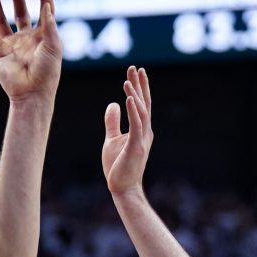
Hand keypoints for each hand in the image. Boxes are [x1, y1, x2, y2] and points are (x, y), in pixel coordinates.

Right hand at [0, 0, 60, 104]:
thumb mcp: (53, 45)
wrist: (32, 93)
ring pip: (2, 22)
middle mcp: (27, 39)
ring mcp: (12, 45)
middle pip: (21, 13)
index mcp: (43, 36)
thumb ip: (49, 25)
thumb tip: (46, 5)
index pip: (44, 12)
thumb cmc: (47, 71)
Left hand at [101, 66, 153, 195]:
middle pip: (144, 103)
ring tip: (128, 80)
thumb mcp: (112, 139)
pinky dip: (134, 110)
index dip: (138, 87)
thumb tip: (113, 103)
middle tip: (136, 68)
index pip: (141, 104)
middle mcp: (145, 131)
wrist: (122, 188)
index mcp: (140, 129)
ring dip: (135, 94)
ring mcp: (142, 139)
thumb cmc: (117, 166)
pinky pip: (136, 125)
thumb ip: (113, 121)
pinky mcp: (136, 147)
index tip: (134, 71)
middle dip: (140, 85)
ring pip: (142, 111)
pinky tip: (129, 98)